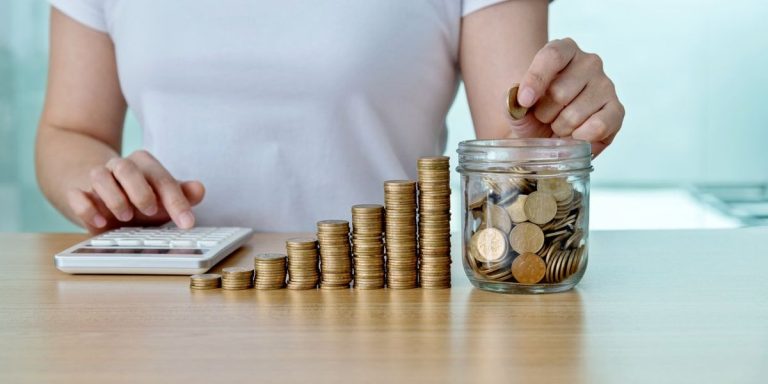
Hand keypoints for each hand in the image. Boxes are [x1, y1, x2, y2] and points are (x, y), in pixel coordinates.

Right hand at [66, 150, 204, 232]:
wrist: (96, 190)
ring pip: (100, 176)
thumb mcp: (161, 197)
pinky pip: (77, 194)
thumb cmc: (136, 196)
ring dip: (114, 197)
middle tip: (150, 212)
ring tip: (125, 217)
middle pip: (128, 168)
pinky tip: (99, 222)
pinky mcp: (77, 192)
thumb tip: (199, 189)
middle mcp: (119, 168)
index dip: (177, 201)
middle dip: (141, 191)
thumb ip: (181, 195)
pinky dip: (86, 207)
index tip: (187, 223)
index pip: (162, 179)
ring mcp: (97, 178)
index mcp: (144, 166)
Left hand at [512, 38, 624, 155]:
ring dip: (560, 129)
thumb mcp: (515, 106)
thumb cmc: (533, 114)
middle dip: (545, 114)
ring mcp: (606, 85)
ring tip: (559, 126)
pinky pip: (598, 126)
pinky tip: (575, 136)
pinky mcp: (617, 110)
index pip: (552, 56)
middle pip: (560, 92)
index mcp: (563, 50)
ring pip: (575, 114)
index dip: (536, 79)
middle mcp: (589, 62)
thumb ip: (511, 101)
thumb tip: (519, 102)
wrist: (548, 134)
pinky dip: (580, 139)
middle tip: (545, 117)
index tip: (524, 101)